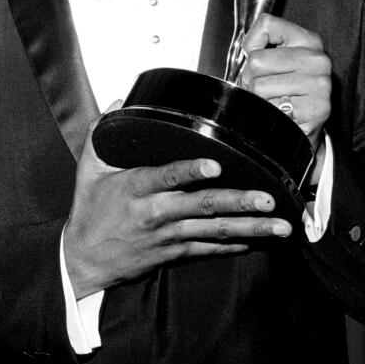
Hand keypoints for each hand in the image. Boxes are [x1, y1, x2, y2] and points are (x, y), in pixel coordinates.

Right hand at [63, 112, 291, 297]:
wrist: (84, 260)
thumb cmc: (90, 211)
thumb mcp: (89, 168)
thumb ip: (102, 132)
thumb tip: (121, 102)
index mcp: (137, 187)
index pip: (168, 176)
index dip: (192, 171)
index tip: (216, 165)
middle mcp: (157, 212)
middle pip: (204, 205)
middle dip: (240, 202)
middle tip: (268, 198)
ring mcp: (169, 235)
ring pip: (216, 230)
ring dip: (251, 227)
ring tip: (280, 225)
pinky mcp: (175, 252)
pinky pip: (210, 249)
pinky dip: (234, 246)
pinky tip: (258, 240)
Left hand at [239, 14, 331, 153]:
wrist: (303, 125)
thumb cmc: (287, 90)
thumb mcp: (276, 58)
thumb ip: (260, 44)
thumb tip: (247, 49)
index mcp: (308, 40)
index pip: (266, 24)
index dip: (252, 44)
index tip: (261, 58)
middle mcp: (318, 60)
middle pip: (257, 61)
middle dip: (252, 78)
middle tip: (267, 87)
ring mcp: (319, 85)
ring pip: (259, 87)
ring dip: (260, 98)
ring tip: (275, 100)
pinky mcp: (316, 110)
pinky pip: (271, 108)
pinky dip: (269, 114)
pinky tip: (282, 112)